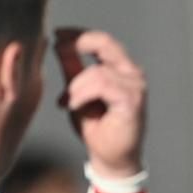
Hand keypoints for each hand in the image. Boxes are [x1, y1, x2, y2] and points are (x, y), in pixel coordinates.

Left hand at [60, 29, 146, 179]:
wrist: (110, 158)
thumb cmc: (97, 127)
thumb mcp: (77, 90)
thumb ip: (72, 67)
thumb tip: (59, 42)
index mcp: (122, 69)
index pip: (102, 40)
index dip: (78, 34)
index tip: (56, 33)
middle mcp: (133, 74)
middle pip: (106, 44)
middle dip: (78, 43)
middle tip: (57, 47)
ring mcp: (136, 87)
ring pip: (98, 71)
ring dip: (76, 86)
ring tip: (67, 102)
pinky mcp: (132, 101)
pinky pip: (102, 85)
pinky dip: (82, 95)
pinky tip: (73, 106)